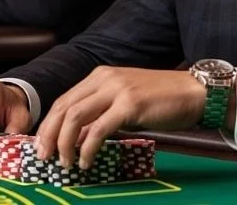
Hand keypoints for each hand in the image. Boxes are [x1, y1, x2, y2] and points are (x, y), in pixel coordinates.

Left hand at [35, 67, 205, 169]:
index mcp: (102, 75)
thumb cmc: (162, 99)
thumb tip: (77, 138)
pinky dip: (87, 148)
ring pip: (76, 117)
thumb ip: (101, 114)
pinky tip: (86, 161)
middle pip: (64, 107)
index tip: (42, 146)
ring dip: (65, 143)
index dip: (49, 124)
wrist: (193, 92)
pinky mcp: (130, 104)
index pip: (64, 100)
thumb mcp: (125, 102)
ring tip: (65, 163)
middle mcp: (106, 78)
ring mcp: (118, 90)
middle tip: (45, 157)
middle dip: (50, 135)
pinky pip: (98, 129)